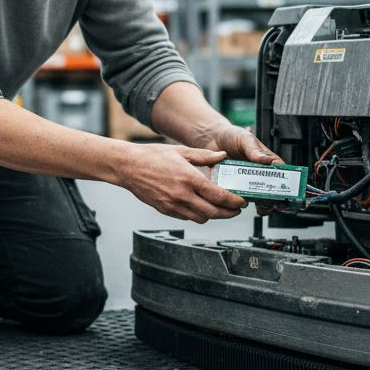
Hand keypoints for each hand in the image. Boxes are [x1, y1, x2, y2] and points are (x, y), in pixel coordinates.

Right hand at [118, 144, 247, 222]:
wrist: (128, 167)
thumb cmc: (152, 156)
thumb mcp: (181, 151)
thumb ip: (204, 156)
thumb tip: (222, 156)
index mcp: (190, 178)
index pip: (219, 196)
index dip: (234, 202)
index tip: (241, 202)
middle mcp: (183, 195)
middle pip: (214, 212)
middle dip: (229, 213)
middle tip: (236, 209)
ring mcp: (173, 205)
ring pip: (201, 218)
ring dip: (213, 215)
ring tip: (219, 208)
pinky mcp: (166, 210)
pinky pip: (187, 218)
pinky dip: (197, 214)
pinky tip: (200, 206)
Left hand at [210, 127, 285, 216]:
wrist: (211, 139)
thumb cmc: (231, 137)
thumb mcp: (244, 139)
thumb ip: (254, 149)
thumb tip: (265, 159)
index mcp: (266, 161)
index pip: (280, 173)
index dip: (284, 184)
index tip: (284, 193)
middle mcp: (258, 172)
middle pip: (271, 189)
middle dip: (273, 198)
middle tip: (270, 203)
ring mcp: (246, 181)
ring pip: (257, 196)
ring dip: (260, 204)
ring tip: (259, 207)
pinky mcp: (233, 186)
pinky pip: (238, 196)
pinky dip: (240, 202)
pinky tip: (239, 203)